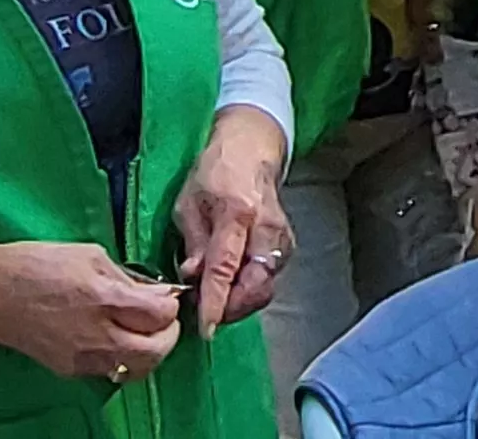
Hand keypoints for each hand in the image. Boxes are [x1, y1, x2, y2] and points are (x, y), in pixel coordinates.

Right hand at [0, 241, 184, 380]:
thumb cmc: (35, 264)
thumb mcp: (89, 254)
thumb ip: (128, 277)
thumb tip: (156, 293)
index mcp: (104, 297)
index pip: (160, 315)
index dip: (170, 305)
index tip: (164, 296)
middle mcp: (97, 333)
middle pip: (156, 351)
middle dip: (168, 335)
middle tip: (163, 320)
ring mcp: (82, 357)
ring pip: (136, 369)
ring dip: (148, 352)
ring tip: (141, 332)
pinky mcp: (69, 369)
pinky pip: (109, 371)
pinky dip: (122, 358)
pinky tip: (114, 338)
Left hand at [175, 105, 292, 328]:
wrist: (251, 151)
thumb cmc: (214, 174)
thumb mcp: (189, 203)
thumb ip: (193, 242)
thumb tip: (192, 277)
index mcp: (237, 213)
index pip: (225, 267)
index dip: (215, 301)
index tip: (206, 327)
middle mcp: (266, 228)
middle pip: (255, 286)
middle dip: (232, 308)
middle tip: (207, 312)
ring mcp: (282, 238)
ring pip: (265, 288)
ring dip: (240, 302)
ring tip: (216, 298)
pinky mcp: (288, 245)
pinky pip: (269, 279)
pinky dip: (250, 290)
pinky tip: (233, 285)